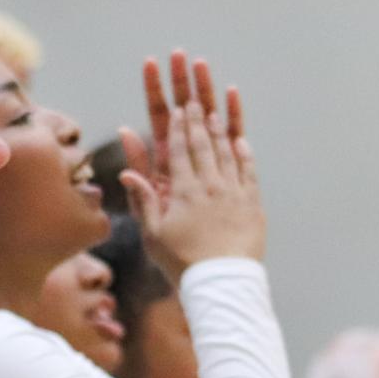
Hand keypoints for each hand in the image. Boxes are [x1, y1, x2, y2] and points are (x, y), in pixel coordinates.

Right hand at [116, 50, 263, 280]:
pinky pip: (248, 170)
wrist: (222, 283)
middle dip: (196, 112)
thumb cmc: (182, 263)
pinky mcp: (252, 202)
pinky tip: (238, 140)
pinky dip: (242, 152)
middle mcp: (210, 183)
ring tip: (212, 107)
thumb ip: (142, 197)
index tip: (177, 105)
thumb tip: (126, 169)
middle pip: (201, 140)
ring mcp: (233, 191)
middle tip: (192, 94)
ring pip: (225, 150)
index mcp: (183, 189)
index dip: (178, 124)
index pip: (178, 147)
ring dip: (218, 126)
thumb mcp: (153, 233)